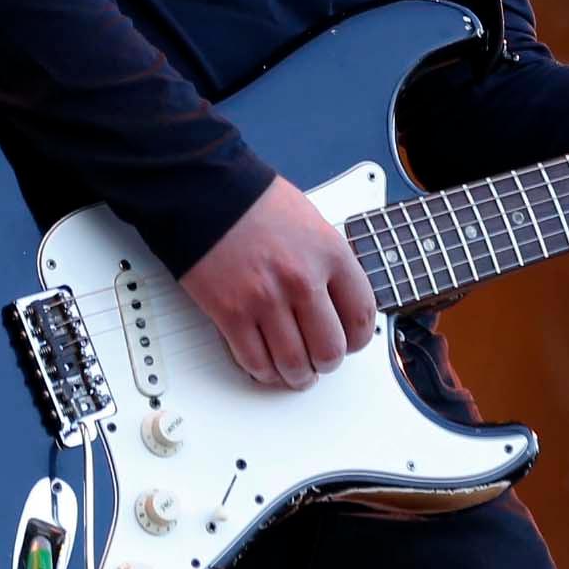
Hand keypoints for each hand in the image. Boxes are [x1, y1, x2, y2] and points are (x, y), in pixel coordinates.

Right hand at [179, 176, 377, 390]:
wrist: (207, 192)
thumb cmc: (257, 203)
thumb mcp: (314, 224)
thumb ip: (330, 264)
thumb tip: (339, 302)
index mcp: (330, 254)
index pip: (361, 315)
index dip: (358, 340)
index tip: (350, 343)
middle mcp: (302, 280)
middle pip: (329, 349)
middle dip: (326, 364)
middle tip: (320, 361)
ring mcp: (266, 299)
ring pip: (293, 363)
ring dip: (296, 376)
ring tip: (295, 373)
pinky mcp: (231, 313)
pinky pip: (254, 361)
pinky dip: (263, 372)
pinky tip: (266, 367)